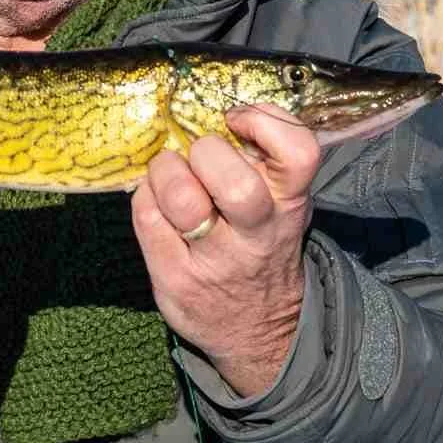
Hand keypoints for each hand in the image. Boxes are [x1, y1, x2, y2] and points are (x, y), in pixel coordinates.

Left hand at [131, 105, 318, 396]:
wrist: (259, 332)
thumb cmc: (262, 245)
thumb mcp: (282, 205)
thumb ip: (263, 163)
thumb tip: (211, 110)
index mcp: (289, 205)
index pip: (298, 153)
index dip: (265, 123)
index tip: (238, 120)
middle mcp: (257, 235)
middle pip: (235, 183)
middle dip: (206, 153)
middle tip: (198, 155)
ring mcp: (215, 261)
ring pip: (183, 200)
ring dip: (166, 172)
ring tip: (169, 173)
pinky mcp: (176, 278)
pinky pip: (146, 217)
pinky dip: (144, 197)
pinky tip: (155, 201)